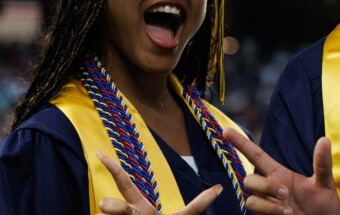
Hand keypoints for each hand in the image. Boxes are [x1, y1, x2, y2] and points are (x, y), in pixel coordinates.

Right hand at [96, 151, 221, 214]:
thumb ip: (199, 205)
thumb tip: (220, 188)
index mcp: (140, 208)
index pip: (124, 184)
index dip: (112, 168)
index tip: (98, 152)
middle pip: (119, 209)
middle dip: (113, 208)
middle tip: (105, 206)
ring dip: (118, 212)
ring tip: (108, 210)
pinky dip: (153, 209)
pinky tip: (106, 212)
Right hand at [223, 128, 339, 214]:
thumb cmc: (324, 207)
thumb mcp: (325, 184)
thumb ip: (322, 164)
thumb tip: (324, 139)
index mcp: (280, 175)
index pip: (256, 155)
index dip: (241, 143)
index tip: (225, 130)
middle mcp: (269, 189)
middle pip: (249, 179)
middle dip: (265, 186)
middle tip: (286, 194)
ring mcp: (265, 206)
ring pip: (251, 199)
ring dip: (268, 205)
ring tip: (289, 212)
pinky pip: (255, 214)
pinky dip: (270, 214)